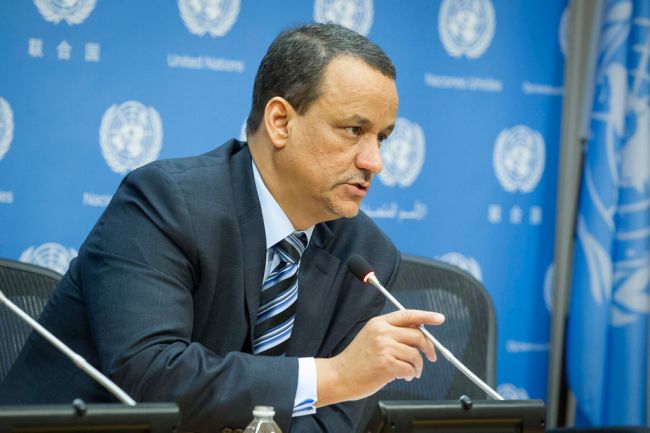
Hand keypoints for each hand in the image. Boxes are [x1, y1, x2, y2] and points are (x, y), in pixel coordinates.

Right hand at [315, 309, 444, 405]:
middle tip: (430, 356)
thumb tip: (417, 333)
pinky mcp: (386, 365)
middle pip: (417, 335)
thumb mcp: (371, 337)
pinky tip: (402, 376)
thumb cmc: (356, 360)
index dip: (426, 316)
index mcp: (379, 323)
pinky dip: (410, 375)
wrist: (339, 376)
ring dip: (417, 366)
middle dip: (428, 348)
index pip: (408, 315)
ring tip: (410, 372)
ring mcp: (384, 348)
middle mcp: (382, 332)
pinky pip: (410, 369)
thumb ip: (391, 332)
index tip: (439, 318)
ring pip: (415, 355)